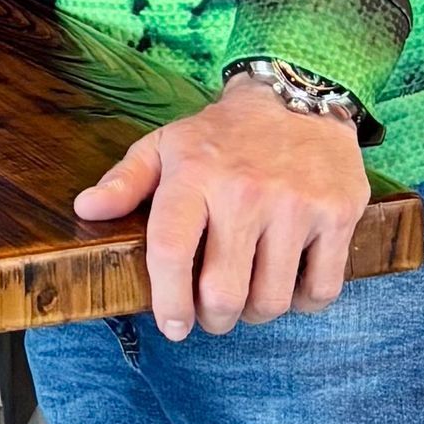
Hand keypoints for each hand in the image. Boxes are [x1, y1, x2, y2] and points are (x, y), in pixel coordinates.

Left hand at [72, 73, 369, 338]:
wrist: (298, 98)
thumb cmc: (223, 135)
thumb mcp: (166, 146)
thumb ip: (125, 181)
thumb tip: (86, 209)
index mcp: (194, 175)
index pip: (171, 251)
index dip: (168, 301)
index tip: (172, 325)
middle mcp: (245, 191)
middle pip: (224, 292)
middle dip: (214, 318)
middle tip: (212, 313)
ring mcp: (295, 205)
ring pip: (272, 300)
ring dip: (257, 313)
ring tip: (249, 296)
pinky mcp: (337, 215)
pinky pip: (321, 290)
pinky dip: (303, 303)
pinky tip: (290, 284)